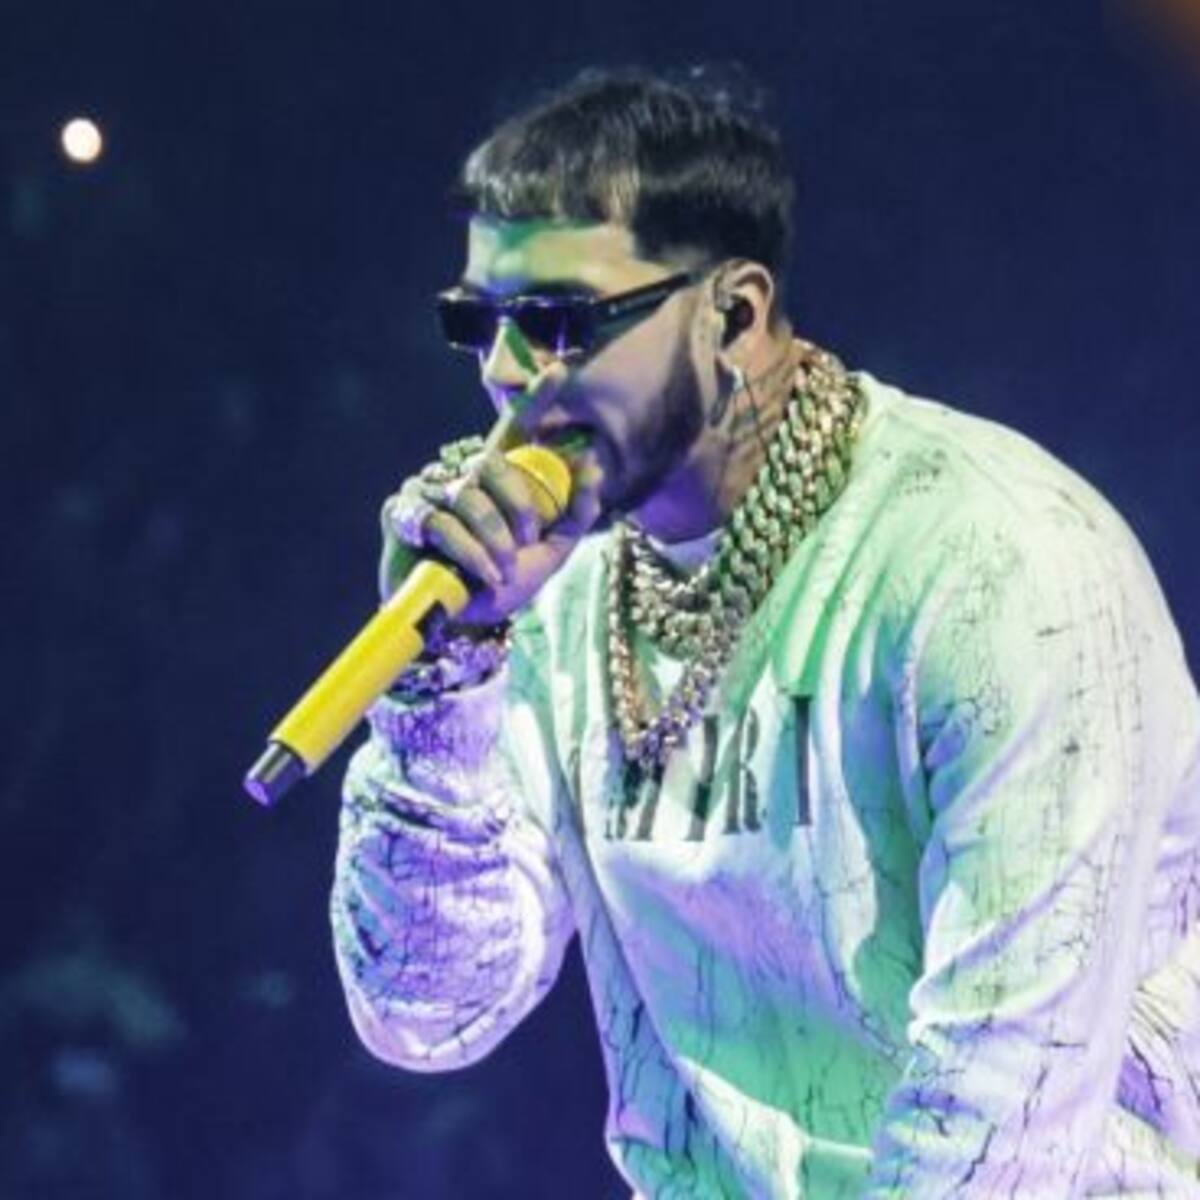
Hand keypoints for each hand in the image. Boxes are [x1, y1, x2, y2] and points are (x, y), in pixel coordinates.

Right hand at [379, 363, 604, 626]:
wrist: (460, 623)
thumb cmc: (501, 585)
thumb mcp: (551, 553)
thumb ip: (575, 514)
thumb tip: (592, 468)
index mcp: (496, 479)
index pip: (514, 430)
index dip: (537, 399)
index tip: (562, 370)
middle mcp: (460, 475)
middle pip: (491, 462)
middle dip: (518, 504)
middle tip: (527, 540)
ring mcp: (429, 490)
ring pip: (468, 494)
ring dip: (493, 538)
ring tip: (502, 569)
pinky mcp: (403, 513)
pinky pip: (441, 521)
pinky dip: (469, 551)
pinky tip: (483, 574)